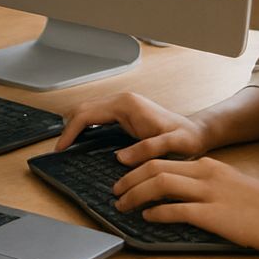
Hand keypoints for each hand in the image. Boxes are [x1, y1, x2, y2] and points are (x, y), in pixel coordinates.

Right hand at [54, 91, 209, 163]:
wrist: (197, 132)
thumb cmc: (187, 138)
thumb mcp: (173, 144)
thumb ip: (149, 149)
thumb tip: (121, 157)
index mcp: (127, 104)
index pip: (87, 114)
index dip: (71, 131)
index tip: (62, 148)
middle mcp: (122, 100)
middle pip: (83, 109)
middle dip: (68, 128)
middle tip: (60, 149)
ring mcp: (122, 104)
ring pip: (88, 111)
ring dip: (75, 126)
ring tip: (67, 146)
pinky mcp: (123, 112)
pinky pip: (96, 116)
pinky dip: (85, 126)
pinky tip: (83, 140)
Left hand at [111, 155, 258, 252]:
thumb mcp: (233, 186)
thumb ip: (210, 186)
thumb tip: (186, 196)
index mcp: (209, 165)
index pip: (164, 159)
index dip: (139, 167)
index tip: (126, 175)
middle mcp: (205, 173)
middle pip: (155, 167)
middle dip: (129, 178)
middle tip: (115, 191)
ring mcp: (208, 193)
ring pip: (159, 184)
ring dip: (135, 194)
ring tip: (122, 204)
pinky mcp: (213, 215)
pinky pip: (175, 209)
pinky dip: (156, 212)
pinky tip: (147, 217)